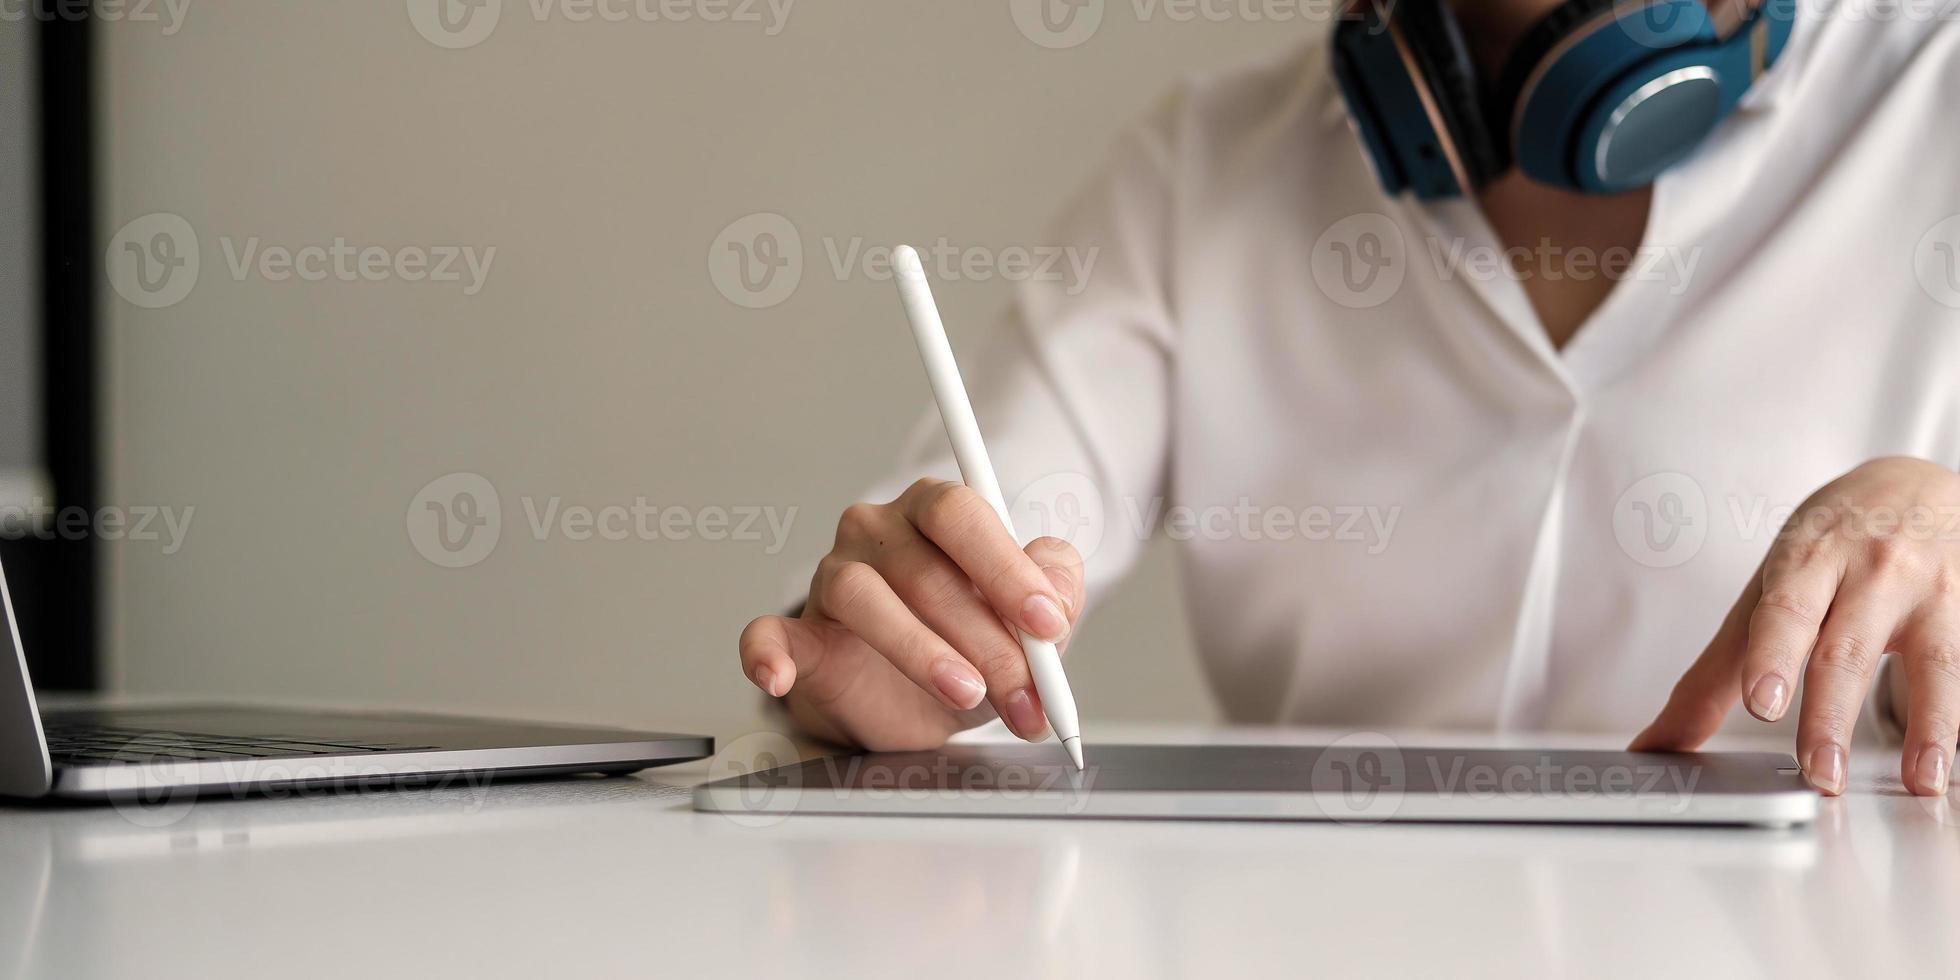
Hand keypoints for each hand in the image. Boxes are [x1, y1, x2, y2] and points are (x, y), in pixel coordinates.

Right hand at [739, 478, 1084, 751]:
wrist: (922, 706)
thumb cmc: (976, 644)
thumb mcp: (1032, 623)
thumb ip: (1057, 591)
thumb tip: (1058, 591)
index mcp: (935, 512)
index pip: (961, 514)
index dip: (1005, 567)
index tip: (1046, 622)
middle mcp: (877, 531)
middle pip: (923, 567)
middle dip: (986, 637)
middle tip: (1025, 690)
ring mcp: (832, 579)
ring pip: (862, 597)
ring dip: (919, 650)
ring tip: (966, 693)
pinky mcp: (800, 635)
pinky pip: (765, 634)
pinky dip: (765, 653)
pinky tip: (778, 676)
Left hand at [1633, 457, 1959, 796]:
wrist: (1917, 482)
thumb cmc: (1831, 544)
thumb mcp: (1768, 590)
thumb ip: (1717, 671)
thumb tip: (1657, 743)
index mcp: (1807, 560)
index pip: (1784, 610)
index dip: (1771, 655)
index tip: (1760, 701)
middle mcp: (1872, 570)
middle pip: (1847, 647)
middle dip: (1831, 713)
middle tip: (1819, 771)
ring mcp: (1932, 591)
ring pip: (1934, 660)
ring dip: (1929, 726)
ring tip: (1921, 779)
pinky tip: (1951, 762)